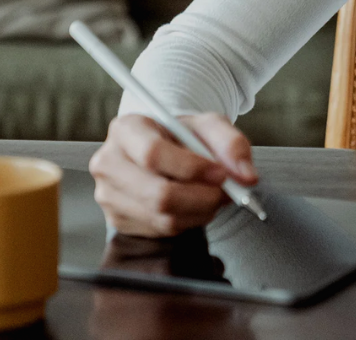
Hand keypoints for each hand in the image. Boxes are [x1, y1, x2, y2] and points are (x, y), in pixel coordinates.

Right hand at [89, 112, 257, 236]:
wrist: (163, 149)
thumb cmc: (182, 134)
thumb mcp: (208, 125)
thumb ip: (231, 143)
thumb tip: (246, 175)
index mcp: (126, 129)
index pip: (153, 154)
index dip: (191, 167)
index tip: (221, 173)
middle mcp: (109, 163)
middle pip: (157, 193)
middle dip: (201, 197)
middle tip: (227, 191)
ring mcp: (109, 196)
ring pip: (162, 216)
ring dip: (200, 211)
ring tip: (215, 195)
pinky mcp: (118, 221)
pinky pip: (161, 230)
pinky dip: (189, 221)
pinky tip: (197, 205)